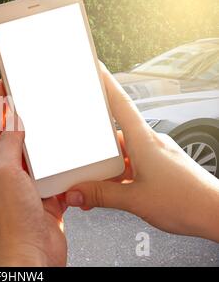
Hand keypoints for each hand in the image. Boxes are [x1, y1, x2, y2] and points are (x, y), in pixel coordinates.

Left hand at [0, 82, 68, 266]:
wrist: (33, 255)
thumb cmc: (11, 224)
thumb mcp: (6, 173)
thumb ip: (10, 144)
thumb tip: (12, 118)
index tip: (6, 85)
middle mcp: (7, 175)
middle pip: (16, 138)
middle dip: (24, 119)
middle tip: (34, 99)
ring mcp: (28, 185)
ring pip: (38, 155)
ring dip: (46, 142)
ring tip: (53, 124)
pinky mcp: (47, 195)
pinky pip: (56, 174)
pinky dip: (62, 165)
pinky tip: (68, 157)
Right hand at [65, 63, 218, 241]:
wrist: (216, 215)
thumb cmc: (188, 201)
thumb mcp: (134, 200)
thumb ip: (100, 195)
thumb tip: (76, 192)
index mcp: (144, 141)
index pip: (120, 103)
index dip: (105, 82)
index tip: (94, 67)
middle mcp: (150, 143)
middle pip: (114, 133)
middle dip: (95, 147)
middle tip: (80, 160)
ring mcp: (155, 155)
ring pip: (122, 153)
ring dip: (107, 167)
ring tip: (94, 185)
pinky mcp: (159, 167)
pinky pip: (132, 164)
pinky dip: (119, 175)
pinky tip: (111, 190)